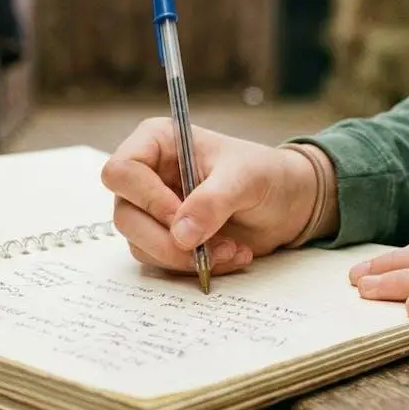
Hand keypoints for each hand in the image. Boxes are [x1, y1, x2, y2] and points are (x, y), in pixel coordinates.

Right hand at [100, 118, 327, 274]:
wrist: (287, 203)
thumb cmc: (265, 174)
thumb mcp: (245, 178)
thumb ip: (212, 201)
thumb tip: (181, 235)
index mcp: (157, 143)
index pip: (121, 171)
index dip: (147, 199)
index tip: (180, 214)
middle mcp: (147, 176)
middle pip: (125, 216)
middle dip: (166, 240)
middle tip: (205, 246)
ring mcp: (152, 210)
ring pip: (140, 245)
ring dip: (185, 257)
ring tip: (230, 249)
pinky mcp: (165, 238)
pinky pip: (162, 262)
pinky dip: (194, 266)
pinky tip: (229, 255)